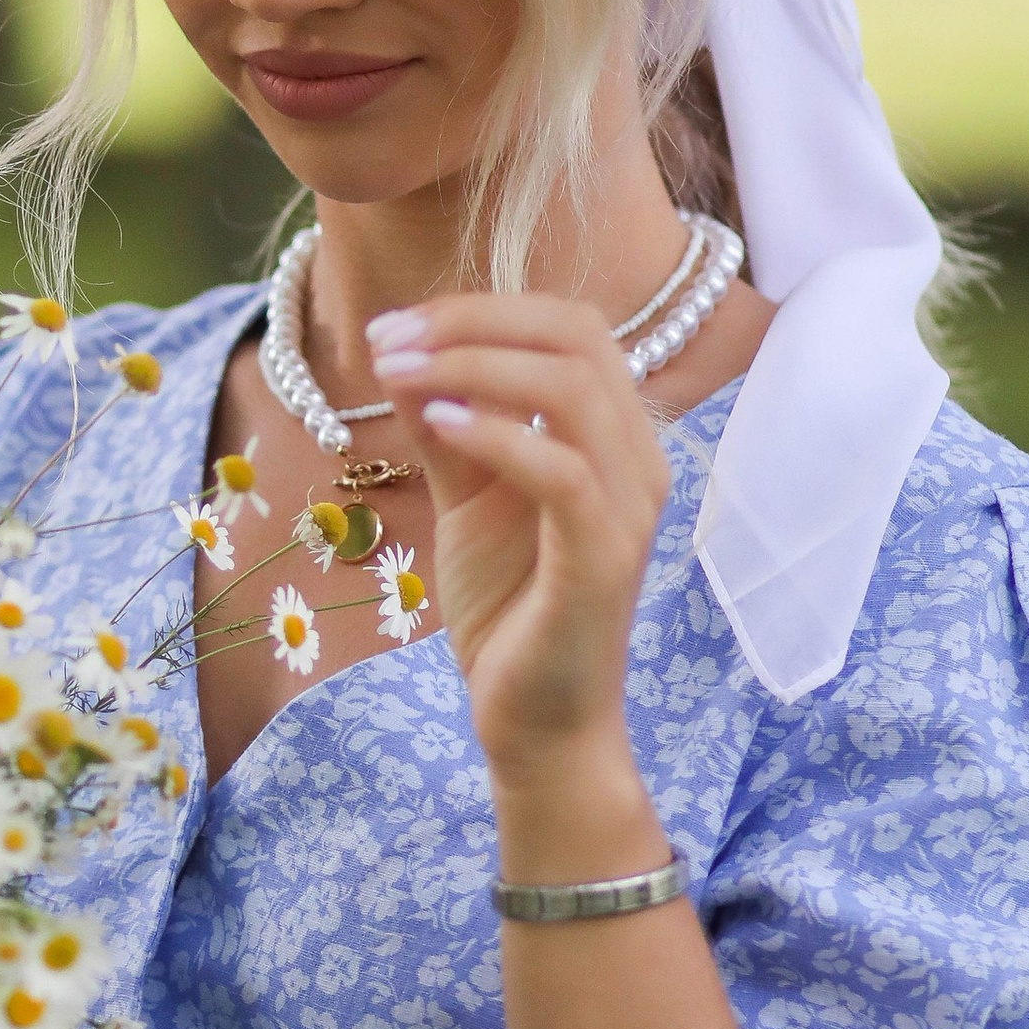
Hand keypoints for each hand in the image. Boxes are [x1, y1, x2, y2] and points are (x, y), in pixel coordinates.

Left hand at [367, 294, 670, 787]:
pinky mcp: (604, 558)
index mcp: (613, 435)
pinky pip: (561, 470)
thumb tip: (399, 348)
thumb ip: (445, 425)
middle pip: (577, 336)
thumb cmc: (508, 607)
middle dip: (473, 321)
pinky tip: (435, 424)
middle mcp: (639, 460)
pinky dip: (496, 434)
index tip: (393, 327)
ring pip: (573, 389)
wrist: (534, 719)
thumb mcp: (465, 496)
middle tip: (390, 338)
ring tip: (398, 372)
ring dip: (474, 365)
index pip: (567, 326)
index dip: (480, 309)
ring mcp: (629, 508)